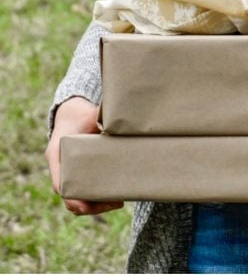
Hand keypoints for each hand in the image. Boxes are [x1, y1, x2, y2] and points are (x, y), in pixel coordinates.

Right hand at [46, 96, 123, 215]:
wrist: (71, 112)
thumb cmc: (80, 114)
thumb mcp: (89, 114)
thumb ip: (101, 119)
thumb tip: (119, 124)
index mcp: (56, 155)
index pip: (60, 184)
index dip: (72, 198)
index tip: (85, 206)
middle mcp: (59, 167)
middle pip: (69, 197)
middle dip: (90, 206)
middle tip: (116, 203)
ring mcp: (67, 173)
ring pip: (76, 198)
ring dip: (94, 205)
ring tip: (119, 202)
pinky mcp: (77, 174)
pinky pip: (82, 192)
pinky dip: (95, 198)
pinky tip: (115, 196)